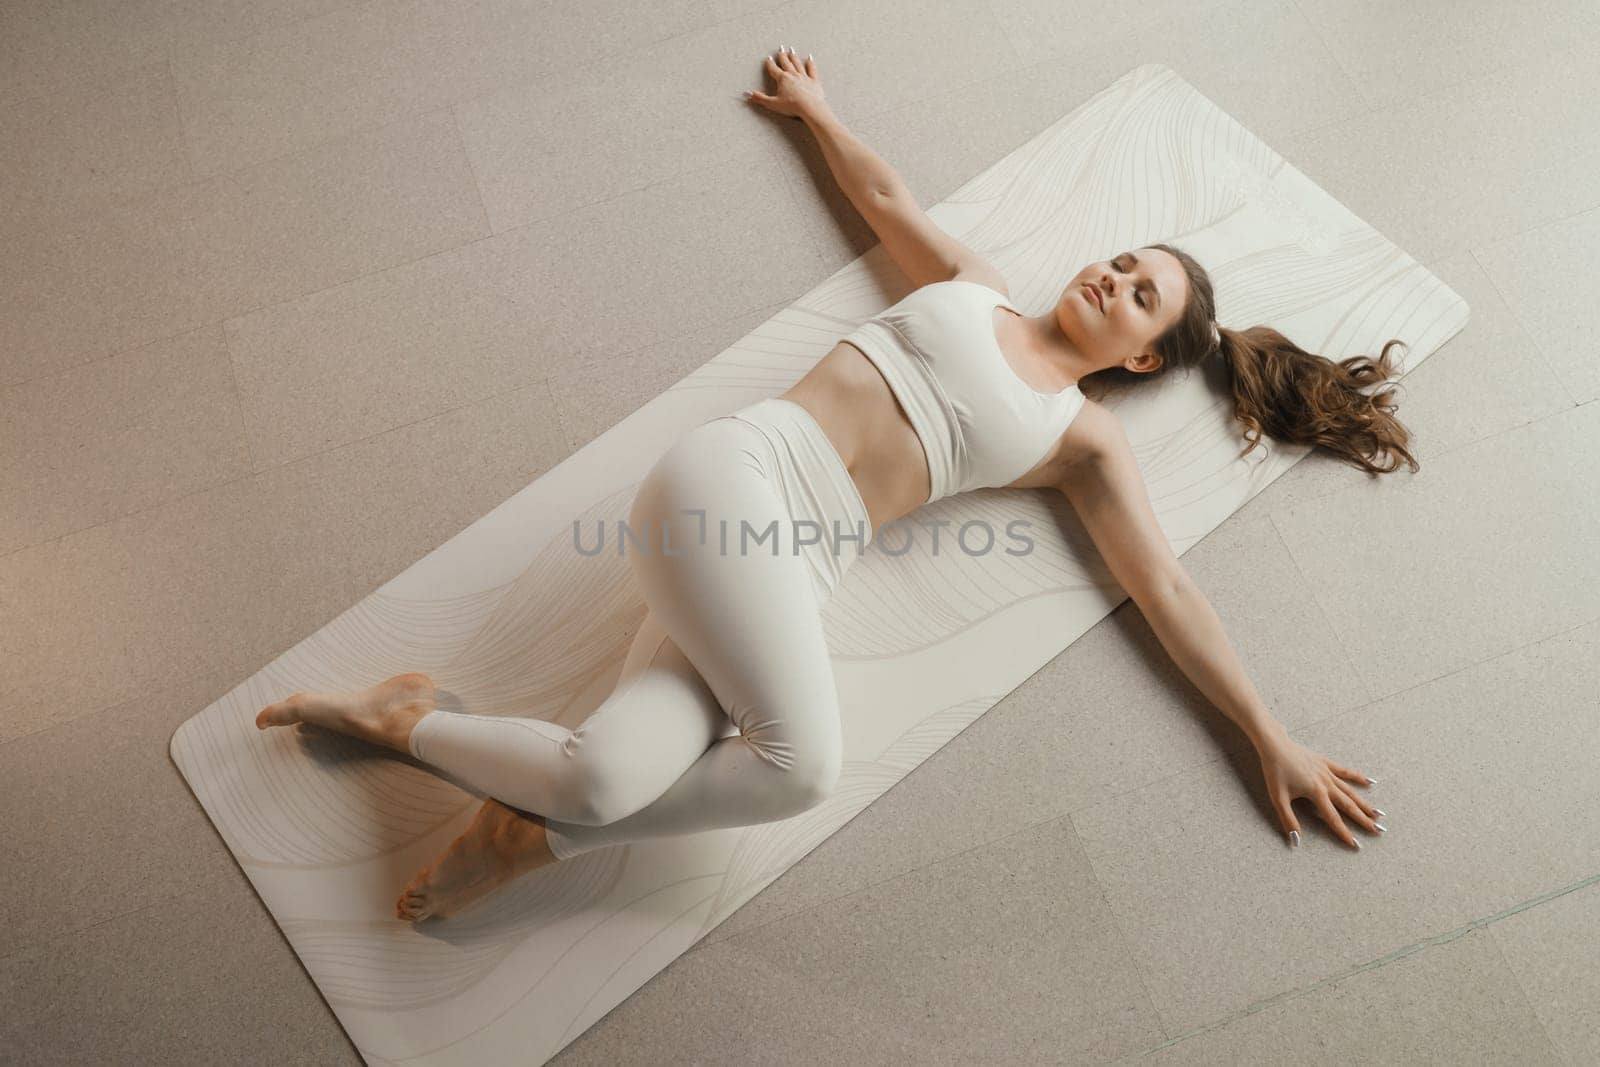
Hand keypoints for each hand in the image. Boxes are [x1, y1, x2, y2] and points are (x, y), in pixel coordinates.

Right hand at [744, 46, 826, 120]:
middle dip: (782, 56)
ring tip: (791, 50)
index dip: (770, 63)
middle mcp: (793, 75)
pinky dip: (810, 63)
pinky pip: (812, 69)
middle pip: (786, 63)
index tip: (768, 58)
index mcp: (782, 79)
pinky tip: (809, 58)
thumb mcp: (773, 103)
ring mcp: (804, 77)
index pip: (773, 69)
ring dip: (794, 57)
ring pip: (798, 64)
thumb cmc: (792, 106)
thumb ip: (760, 98)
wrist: (810, 107)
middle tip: (780, 49)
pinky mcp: (814, 81)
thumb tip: (747, 94)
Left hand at [1255, 733, 1383, 849]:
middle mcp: (1326, 784)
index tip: (1355, 844)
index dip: (1344, 832)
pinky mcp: (1325, 762)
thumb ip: (1288, 820)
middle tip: (1377, 830)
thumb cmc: (1275, 772)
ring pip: (1350, 791)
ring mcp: (1327, 772)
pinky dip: (1358, 777)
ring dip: (1364, 803)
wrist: (1275, 746)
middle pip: (1348, 805)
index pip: (1333, 818)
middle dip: (1363, 819)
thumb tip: (1296, 840)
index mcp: (1316, 793)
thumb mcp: (1278, 798)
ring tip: (1377, 814)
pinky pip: (1345, 771)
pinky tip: (1370, 782)